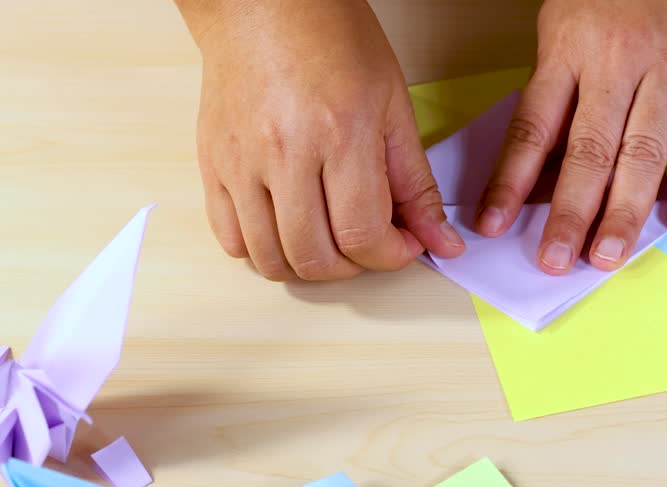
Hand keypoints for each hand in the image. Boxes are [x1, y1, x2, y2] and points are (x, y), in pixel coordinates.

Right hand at [178, 0, 463, 280]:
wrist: (263, 4)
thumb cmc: (331, 39)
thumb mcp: (395, 106)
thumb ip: (416, 184)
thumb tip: (441, 241)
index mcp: (338, 135)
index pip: (363, 234)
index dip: (392, 255)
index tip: (406, 242)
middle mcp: (283, 154)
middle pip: (315, 258)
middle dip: (356, 266)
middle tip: (372, 241)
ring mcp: (240, 163)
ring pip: (271, 259)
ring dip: (311, 265)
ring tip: (333, 236)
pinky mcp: (212, 165)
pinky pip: (231, 239)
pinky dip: (265, 250)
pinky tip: (291, 227)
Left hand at [475, 0, 666, 273]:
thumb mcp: (569, 24)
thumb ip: (561, 90)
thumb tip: (544, 170)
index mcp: (570, 50)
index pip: (533, 127)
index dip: (511, 181)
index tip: (492, 225)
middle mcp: (618, 63)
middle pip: (588, 150)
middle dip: (569, 213)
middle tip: (554, 260)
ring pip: (642, 153)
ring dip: (624, 212)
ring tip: (607, 256)